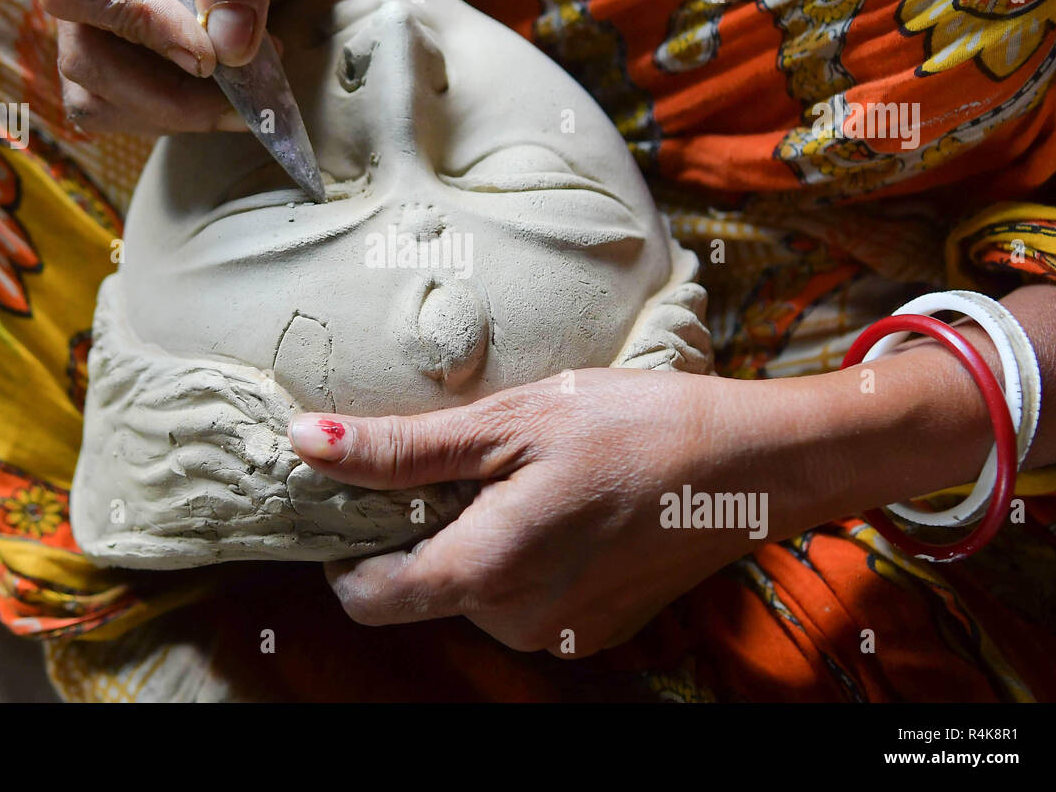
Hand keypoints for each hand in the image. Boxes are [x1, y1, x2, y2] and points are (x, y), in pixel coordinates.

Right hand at [37, 0, 339, 136]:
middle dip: (165, 93)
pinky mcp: (115, 55)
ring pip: (96, 95)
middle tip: (241, 95)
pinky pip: (122, 110)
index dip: (137, 26)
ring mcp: (89, 15)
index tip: (207, 56)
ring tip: (244, 95)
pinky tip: (225, 99)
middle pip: (83, 55)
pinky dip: (175, 119)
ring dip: (172, 114)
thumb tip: (228, 42)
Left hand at [287, 358, 999, 657]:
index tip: (356, 500)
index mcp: (486, 571)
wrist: (750, 463)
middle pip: (421, 592)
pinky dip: (517, 560)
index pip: (365, 599)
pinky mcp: (592, 633)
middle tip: (463, 462)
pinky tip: (558, 506)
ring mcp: (558, 635)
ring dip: (472, 542)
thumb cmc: (632, 425)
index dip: (342, 552)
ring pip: (472, 595)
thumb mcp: (510, 421)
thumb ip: (402, 448)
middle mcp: (516, 622)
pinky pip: (521, 602)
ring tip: (520, 477)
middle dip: (419, 533)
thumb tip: (305, 441)